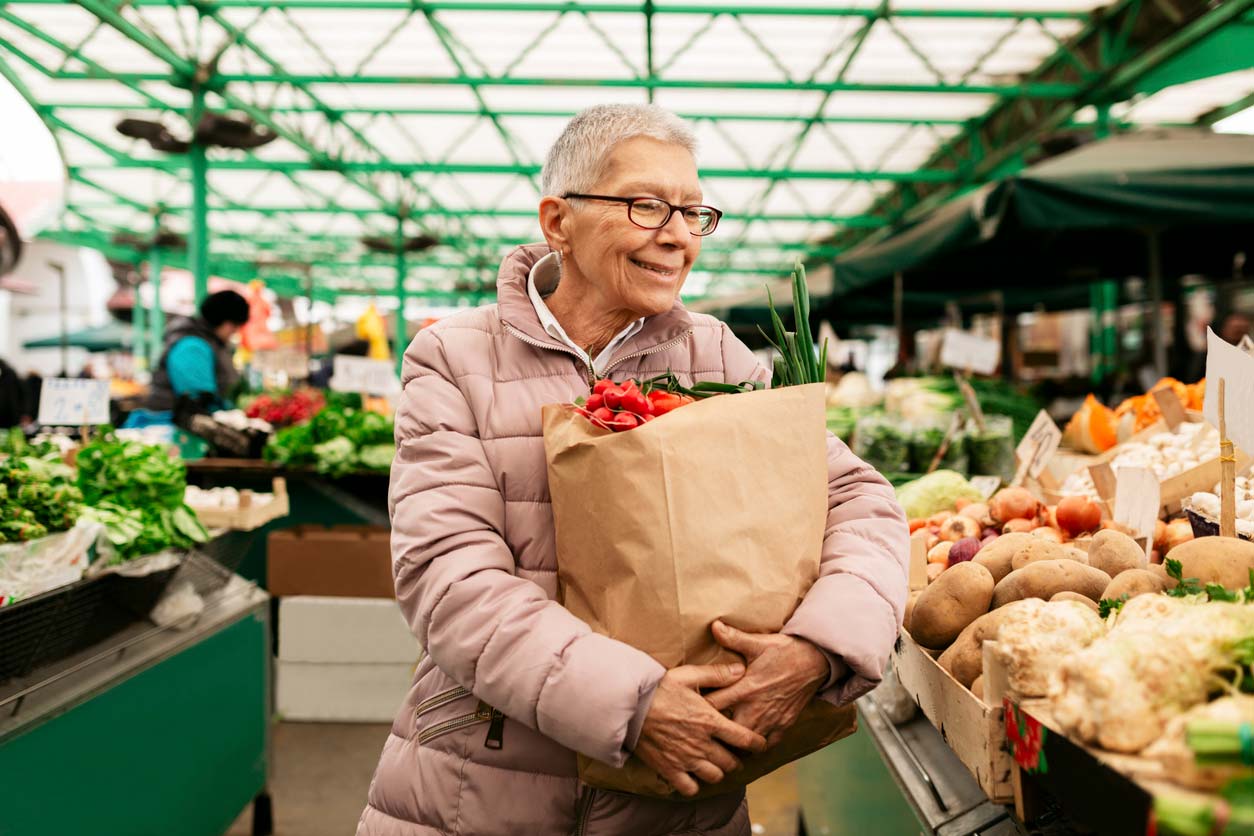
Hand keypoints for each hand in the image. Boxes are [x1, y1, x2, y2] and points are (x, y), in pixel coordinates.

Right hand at [634, 662, 767, 796]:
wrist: (628, 705)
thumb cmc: (658, 688)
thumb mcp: (688, 675)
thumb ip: (717, 674)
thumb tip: (742, 670)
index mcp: (709, 720)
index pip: (744, 739)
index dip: (757, 744)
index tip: (760, 744)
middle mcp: (701, 743)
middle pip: (731, 762)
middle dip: (736, 759)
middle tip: (733, 754)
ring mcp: (685, 759)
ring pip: (714, 776)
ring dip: (718, 771)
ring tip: (714, 763)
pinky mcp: (669, 769)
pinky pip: (690, 788)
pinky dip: (694, 784)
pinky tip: (693, 775)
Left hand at [704, 621, 830, 746]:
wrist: (816, 661)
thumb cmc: (785, 651)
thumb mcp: (758, 643)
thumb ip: (733, 638)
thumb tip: (714, 626)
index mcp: (745, 689)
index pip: (713, 706)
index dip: (698, 709)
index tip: (689, 708)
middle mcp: (756, 709)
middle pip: (726, 732)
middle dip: (713, 732)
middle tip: (702, 729)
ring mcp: (771, 720)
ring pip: (745, 744)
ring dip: (733, 742)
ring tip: (721, 739)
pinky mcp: (784, 726)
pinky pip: (766, 745)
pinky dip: (756, 746)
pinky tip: (747, 740)